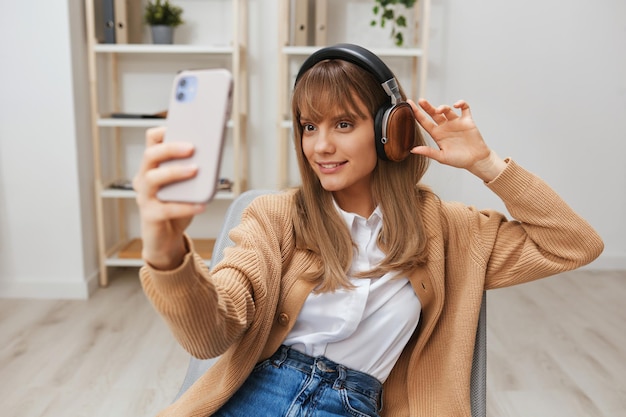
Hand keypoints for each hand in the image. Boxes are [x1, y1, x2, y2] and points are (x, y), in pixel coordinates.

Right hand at [132, 127, 205, 269]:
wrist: (166, 239)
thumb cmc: (177, 207)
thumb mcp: (187, 186)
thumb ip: (194, 171)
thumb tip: (212, 156)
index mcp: (153, 167)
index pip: (151, 142)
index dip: (162, 132)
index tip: (179, 126)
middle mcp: (144, 179)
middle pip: (150, 155)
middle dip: (170, 148)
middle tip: (191, 147)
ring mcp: (144, 197)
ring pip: (153, 178)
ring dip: (175, 172)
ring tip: (195, 170)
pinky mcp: (150, 216)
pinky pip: (167, 209)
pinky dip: (186, 206)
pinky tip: (202, 204)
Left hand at [409, 99, 506, 181]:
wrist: (476, 160)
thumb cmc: (459, 160)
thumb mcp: (442, 157)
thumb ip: (428, 152)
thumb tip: (413, 150)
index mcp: (437, 134)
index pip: (424, 122)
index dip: (416, 113)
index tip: (409, 105)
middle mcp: (445, 126)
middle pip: (433, 113)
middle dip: (427, 106)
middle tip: (420, 101)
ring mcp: (456, 122)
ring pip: (447, 110)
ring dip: (443, 107)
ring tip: (439, 110)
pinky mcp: (467, 121)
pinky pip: (464, 108)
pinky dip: (461, 103)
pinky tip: (456, 105)